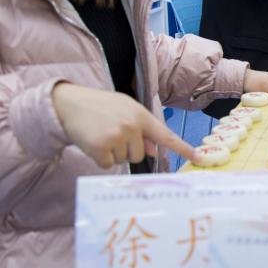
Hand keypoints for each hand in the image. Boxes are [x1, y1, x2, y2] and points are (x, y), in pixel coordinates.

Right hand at [52, 83, 193, 167]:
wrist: (69, 103)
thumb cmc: (101, 107)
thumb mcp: (125, 110)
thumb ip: (142, 129)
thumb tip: (154, 150)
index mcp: (141, 115)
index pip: (166, 136)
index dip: (183, 148)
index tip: (199, 158)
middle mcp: (132, 126)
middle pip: (140, 154)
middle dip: (127, 149)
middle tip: (111, 133)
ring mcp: (117, 137)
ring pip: (124, 160)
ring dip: (113, 152)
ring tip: (101, 134)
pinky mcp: (101, 148)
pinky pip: (108, 164)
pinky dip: (100, 158)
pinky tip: (93, 142)